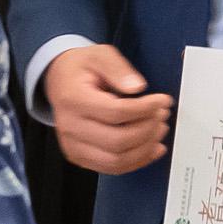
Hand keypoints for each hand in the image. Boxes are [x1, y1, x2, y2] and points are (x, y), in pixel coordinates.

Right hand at [42, 44, 171, 173]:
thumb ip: (118, 69)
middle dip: (148, 129)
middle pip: (118, 141)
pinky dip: (137, 161)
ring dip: (145, 148)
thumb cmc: (81, 68)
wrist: (59, 82)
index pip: (116, 113)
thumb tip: (137, 87)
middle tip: (162, 115)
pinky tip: (152, 148)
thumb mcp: (100, 55)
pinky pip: (112, 168)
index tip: (163, 101)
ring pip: (117, 160)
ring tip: (159, 129)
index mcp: (73, 99)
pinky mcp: (79, 157)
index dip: (145, 109)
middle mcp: (70, 127)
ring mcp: (73, 146)